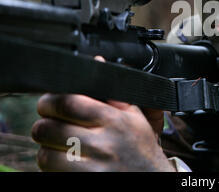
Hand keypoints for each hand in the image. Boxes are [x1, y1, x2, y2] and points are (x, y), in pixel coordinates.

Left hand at [31, 57, 174, 171]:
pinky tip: (65, 161)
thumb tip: (97, 61)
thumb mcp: (134, 116)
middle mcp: (103, 143)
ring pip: (45, 153)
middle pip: (49, 128)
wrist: (152, 179)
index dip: (50, 101)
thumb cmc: (141, 148)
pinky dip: (51, 165)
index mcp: (114, 120)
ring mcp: (92, 167)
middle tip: (50, 124)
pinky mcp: (84, 181)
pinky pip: (51, 172)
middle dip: (43, 124)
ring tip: (57, 145)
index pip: (68, 102)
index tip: (48, 103)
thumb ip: (112, 91)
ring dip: (46, 148)